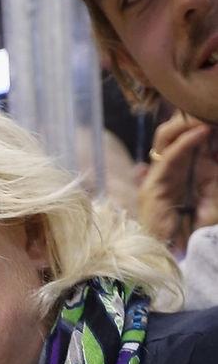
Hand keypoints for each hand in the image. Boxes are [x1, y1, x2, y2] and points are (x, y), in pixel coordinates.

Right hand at [136, 112, 217, 252]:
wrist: (184, 258)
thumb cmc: (199, 231)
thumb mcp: (213, 192)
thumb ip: (210, 168)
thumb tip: (209, 137)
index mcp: (180, 173)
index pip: (183, 139)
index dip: (194, 123)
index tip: (211, 110)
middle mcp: (166, 173)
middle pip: (170, 135)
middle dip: (187, 117)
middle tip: (207, 106)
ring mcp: (157, 180)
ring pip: (165, 140)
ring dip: (186, 124)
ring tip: (205, 113)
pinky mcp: (152, 188)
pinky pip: (167, 158)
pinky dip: (184, 143)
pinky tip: (201, 131)